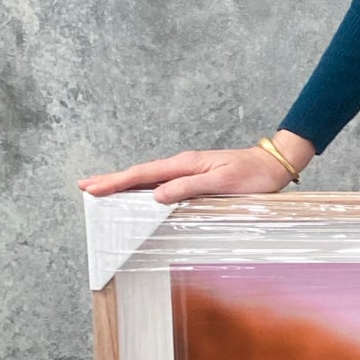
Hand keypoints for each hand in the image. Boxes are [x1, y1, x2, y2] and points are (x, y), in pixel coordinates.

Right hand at [77, 131, 314, 204]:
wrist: (274, 166)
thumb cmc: (254, 176)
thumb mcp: (223, 183)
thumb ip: (189, 187)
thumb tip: (156, 195)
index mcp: (185, 164)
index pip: (143, 175)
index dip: (116, 182)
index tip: (93, 188)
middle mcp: (183, 165)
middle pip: (140, 174)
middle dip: (112, 181)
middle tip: (85, 187)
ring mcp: (188, 171)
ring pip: (149, 178)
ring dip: (125, 185)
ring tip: (103, 191)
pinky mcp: (196, 177)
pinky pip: (163, 183)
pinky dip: (145, 188)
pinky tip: (139, 195)